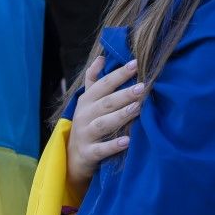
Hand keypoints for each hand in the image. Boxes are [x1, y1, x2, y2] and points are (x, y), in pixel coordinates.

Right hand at [64, 55, 143, 198]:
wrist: (72, 157)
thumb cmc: (86, 123)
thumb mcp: (87, 101)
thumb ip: (93, 79)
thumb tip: (101, 57)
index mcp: (87, 100)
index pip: (103, 84)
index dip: (119, 74)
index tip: (136, 64)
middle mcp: (84, 115)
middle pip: (106, 103)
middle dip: (124, 94)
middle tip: (143, 87)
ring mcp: (85, 134)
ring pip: (103, 123)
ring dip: (120, 116)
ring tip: (137, 109)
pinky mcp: (88, 153)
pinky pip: (101, 149)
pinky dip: (113, 145)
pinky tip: (127, 141)